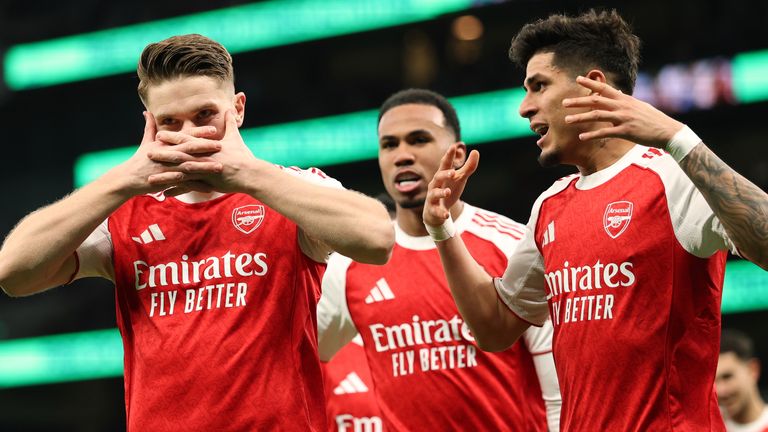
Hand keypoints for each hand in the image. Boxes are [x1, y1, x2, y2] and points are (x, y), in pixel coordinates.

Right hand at [106, 112, 220, 196]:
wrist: (128, 178)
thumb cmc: (139, 160)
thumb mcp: (145, 142)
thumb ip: (150, 127)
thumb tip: (148, 112)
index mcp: (164, 144)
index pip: (184, 136)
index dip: (199, 133)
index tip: (214, 130)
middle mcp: (166, 154)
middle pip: (188, 149)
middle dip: (205, 147)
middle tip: (220, 145)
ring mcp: (167, 168)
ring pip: (189, 166)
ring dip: (205, 167)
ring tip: (219, 167)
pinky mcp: (167, 181)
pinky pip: (184, 184)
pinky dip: (197, 186)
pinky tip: (210, 188)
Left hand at [149, 110, 258, 194]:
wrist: (250, 173)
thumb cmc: (244, 156)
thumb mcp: (236, 138)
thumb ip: (230, 124)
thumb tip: (229, 110)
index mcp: (206, 146)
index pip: (186, 139)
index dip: (172, 137)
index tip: (159, 134)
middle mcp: (202, 156)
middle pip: (178, 154)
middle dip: (162, 154)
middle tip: (147, 152)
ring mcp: (203, 169)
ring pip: (180, 171)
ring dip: (164, 174)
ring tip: (150, 177)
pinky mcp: (207, 181)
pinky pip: (188, 187)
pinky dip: (176, 190)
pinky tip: (165, 194)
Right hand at [423, 144, 478, 226]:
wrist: (436, 212)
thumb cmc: (448, 190)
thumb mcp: (459, 179)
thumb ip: (468, 167)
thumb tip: (476, 151)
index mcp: (442, 175)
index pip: (445, 164)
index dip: (449, 156)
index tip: (453, 147)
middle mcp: (435, 185)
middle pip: (438, 177)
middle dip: (444, 174)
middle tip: (453, 173)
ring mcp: (433, 197)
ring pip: (434, 193)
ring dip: (440, 192)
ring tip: (447, 191)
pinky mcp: (433, 210)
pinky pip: (436, 211)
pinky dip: (441, 212)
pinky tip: (446, 214)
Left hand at [562, 76, 683, 147]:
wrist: (668, 131)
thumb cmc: (652, 119)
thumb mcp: (639, 105)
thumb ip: (625, 100)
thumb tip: (618, 92)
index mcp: (625, 99)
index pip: (604, 88)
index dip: (591, 83)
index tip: (578, 78)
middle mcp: (623, 106)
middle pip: (596, 101)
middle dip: (579, 101)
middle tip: (564, 102)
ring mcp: (624, 118)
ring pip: (597, 116)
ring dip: (580, 117)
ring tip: (567, 120)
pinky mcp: (626, 131)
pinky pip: (605, 132)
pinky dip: (592, 134)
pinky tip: (581, 137)